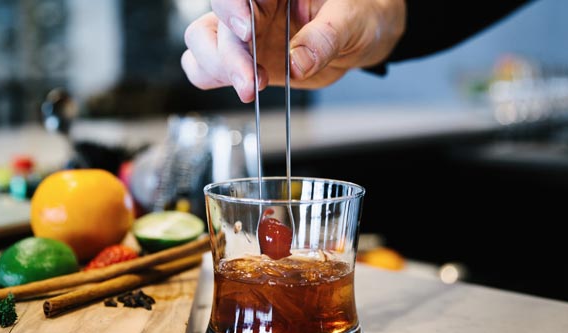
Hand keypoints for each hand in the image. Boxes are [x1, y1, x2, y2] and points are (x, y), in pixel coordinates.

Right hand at [181, 0, 405, 102]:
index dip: (232, 8)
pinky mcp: (244, 59)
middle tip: (252, 83)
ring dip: (219, 70)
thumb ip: (325, 38)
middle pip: (214, 24)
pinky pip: (207, 67)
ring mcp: (245, 34)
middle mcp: (252, 7)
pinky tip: (243, 88)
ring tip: (251, 89)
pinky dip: (214, 80)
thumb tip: (299, 62)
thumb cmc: (361, 14)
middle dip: (228, 57)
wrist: (365, 35)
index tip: (246, 32)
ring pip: (202, 44)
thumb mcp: (352, 20)